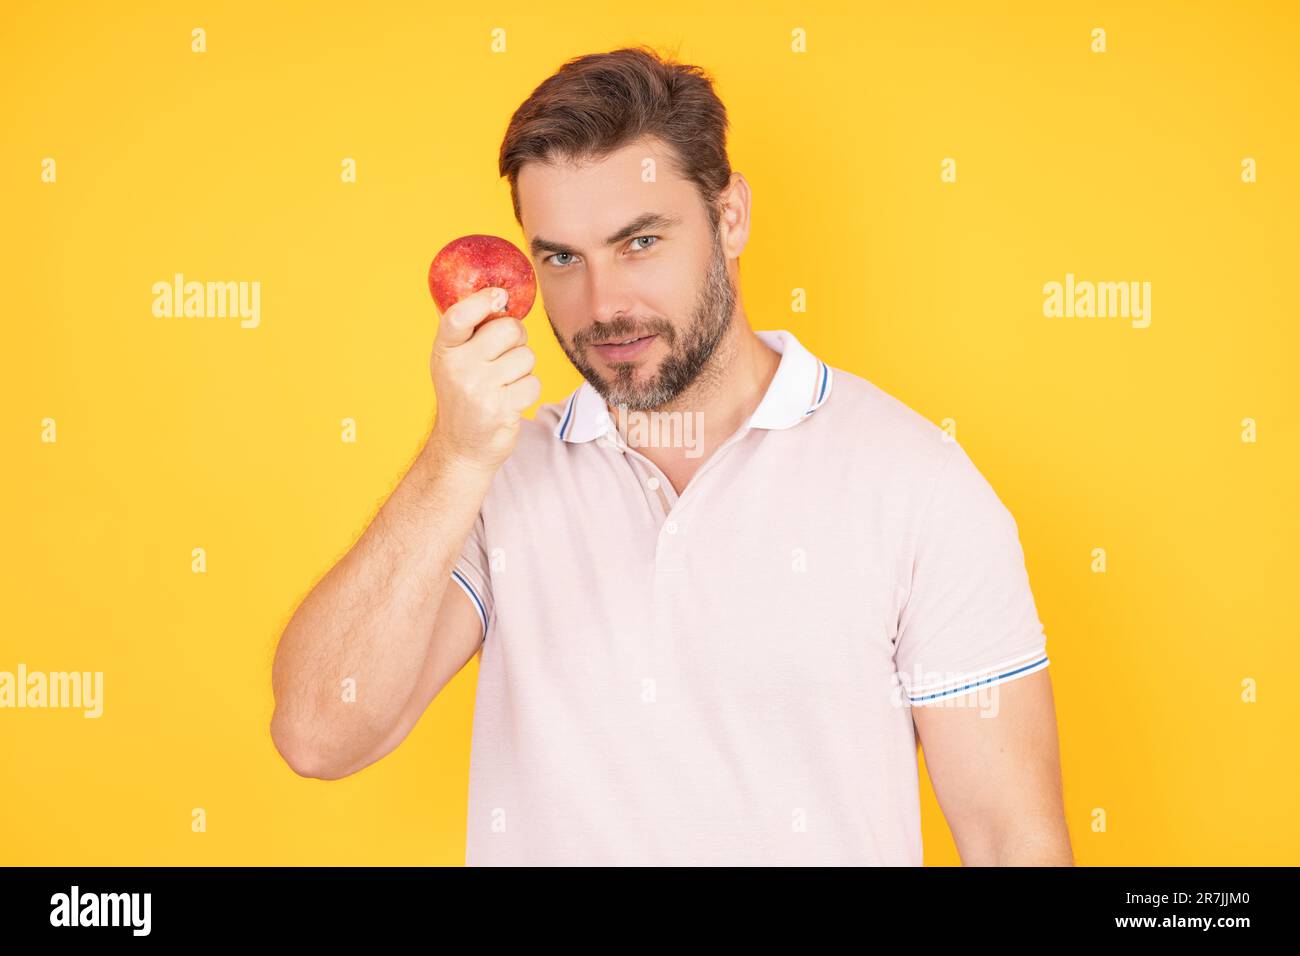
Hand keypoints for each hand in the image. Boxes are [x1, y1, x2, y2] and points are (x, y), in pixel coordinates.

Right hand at [428, 286, 540, 472]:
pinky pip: (533, 383)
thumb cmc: (463, 396)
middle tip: (505, 354)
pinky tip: (510, 400)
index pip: (458, 316)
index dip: (483, 300)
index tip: (500, 296)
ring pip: (526, 357)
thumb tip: (500, 296)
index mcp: (445, 350)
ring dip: (523, 369)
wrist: (462, 448)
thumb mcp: (453, 361)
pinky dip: (528, 391)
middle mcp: (458, 367)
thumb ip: (470, 332)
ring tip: (504, 384)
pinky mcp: (501, 409)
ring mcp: (479, 389)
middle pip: (508, 330)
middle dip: (517, 338)